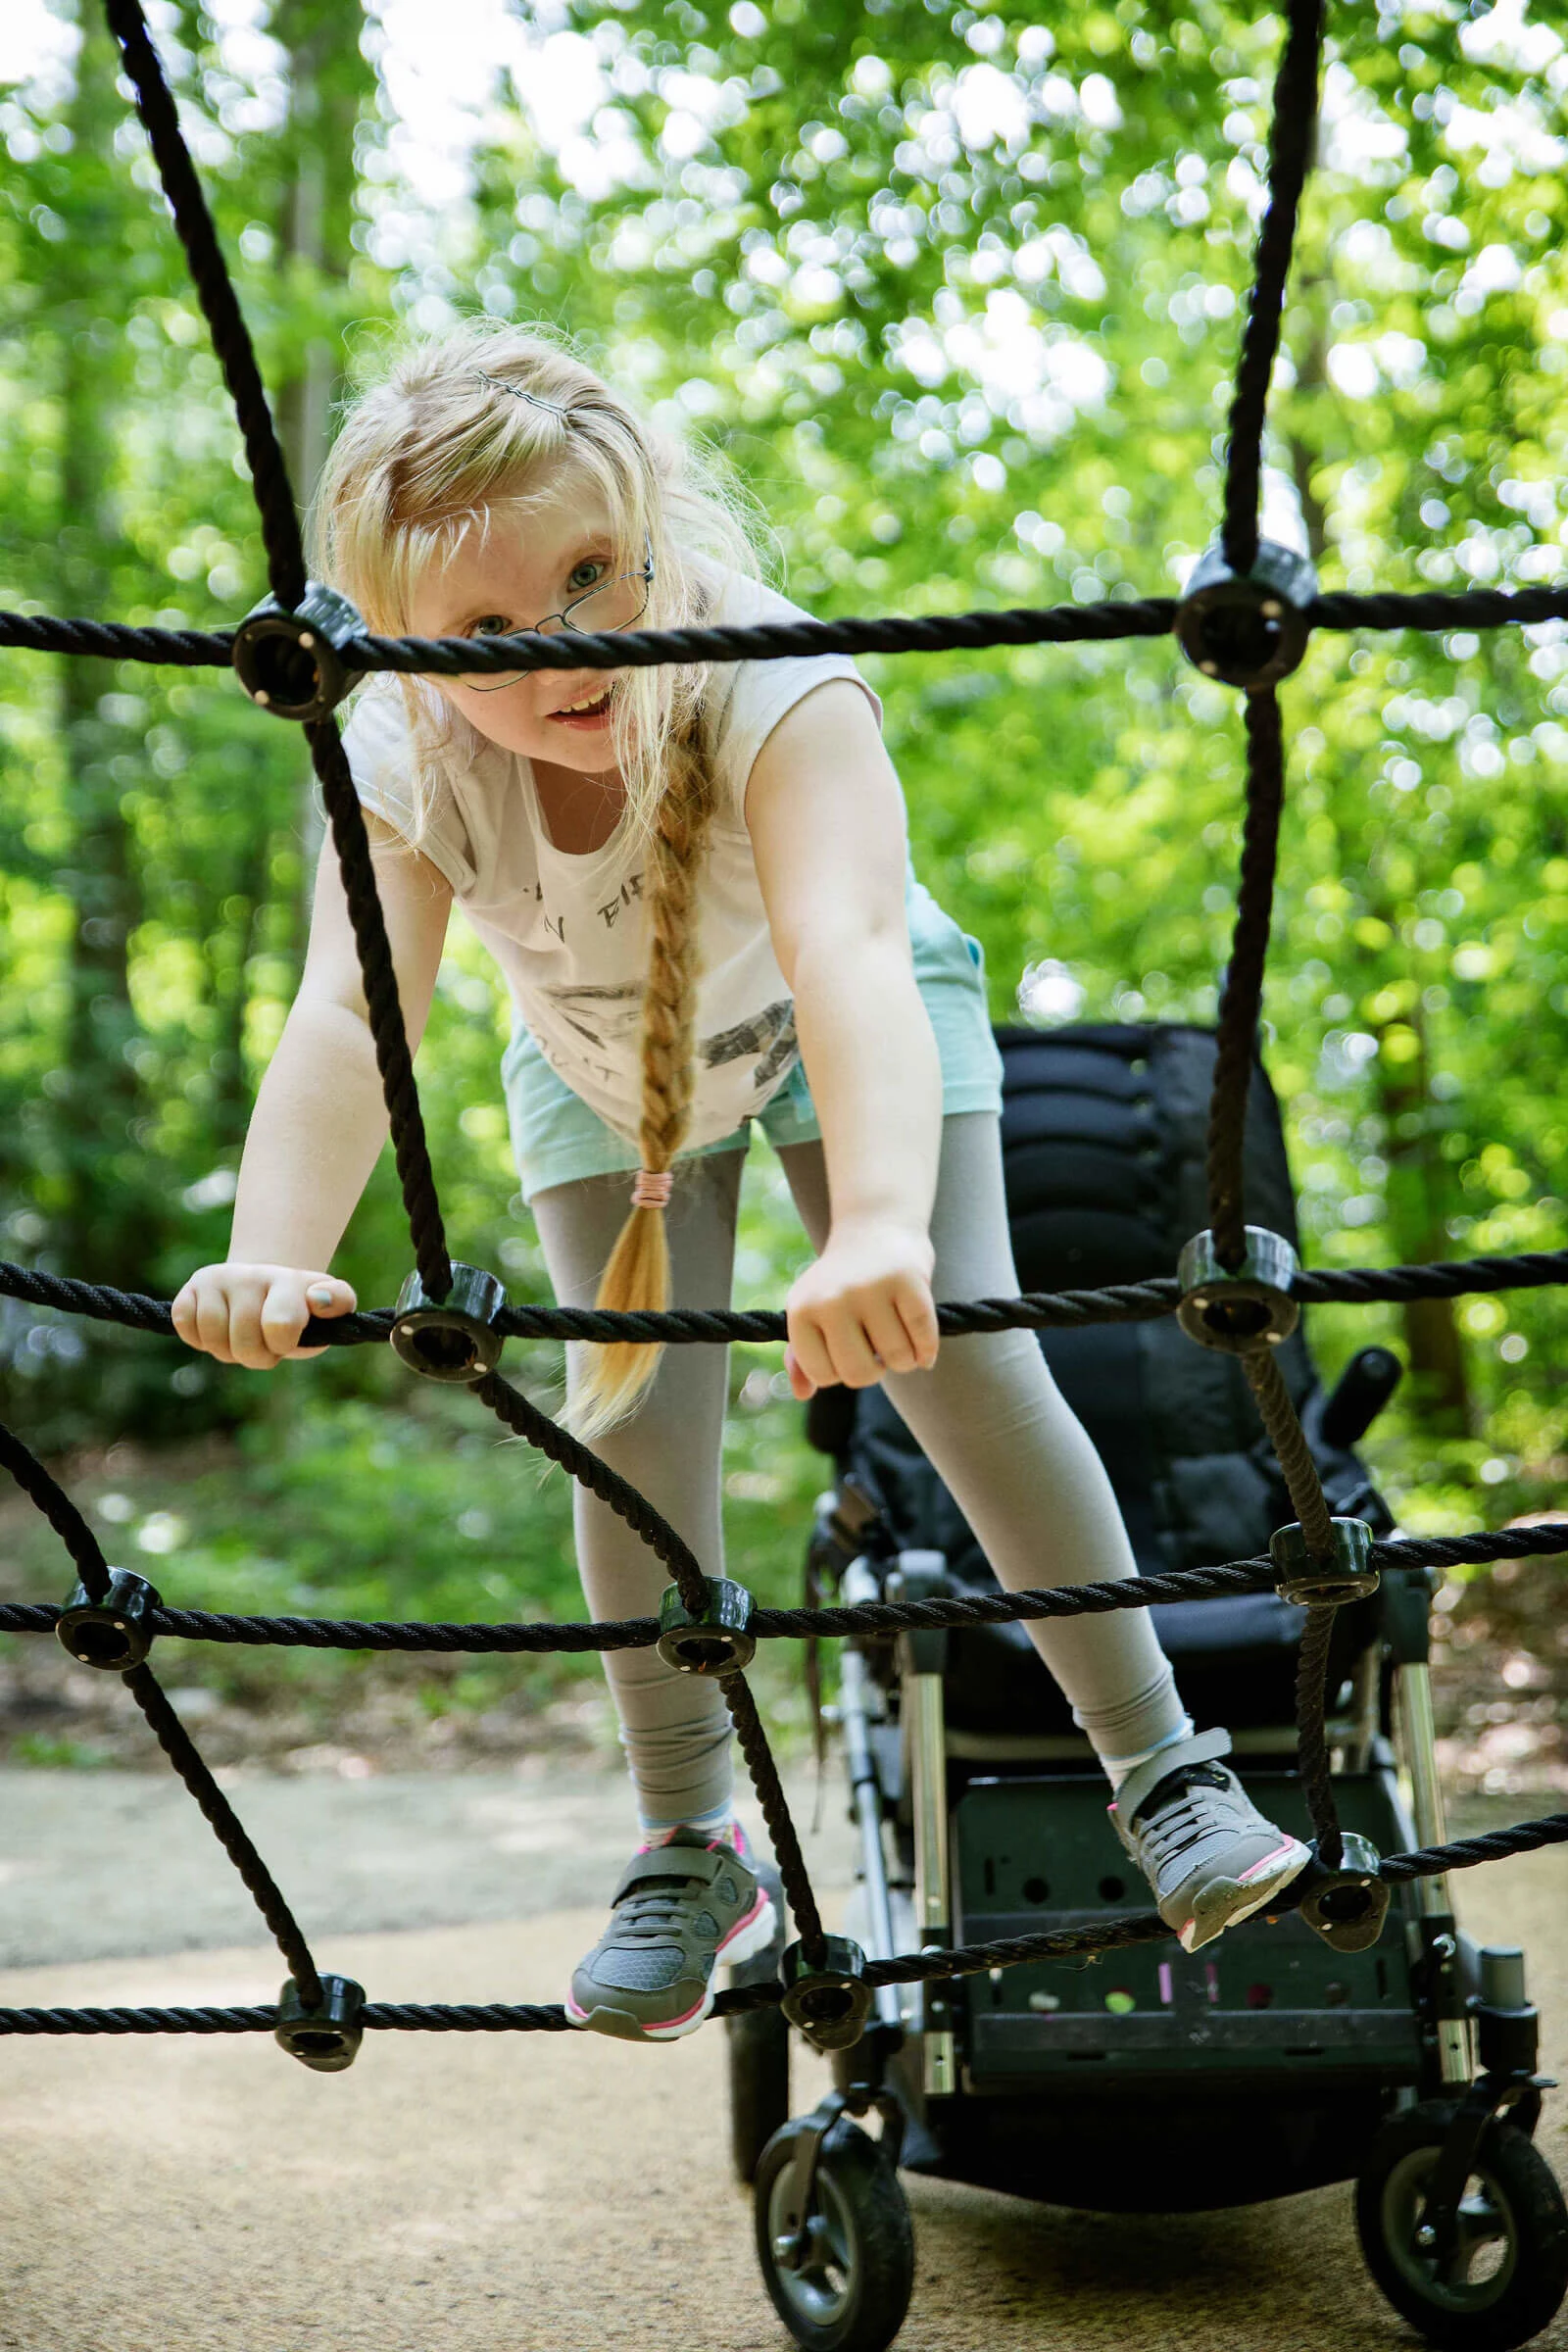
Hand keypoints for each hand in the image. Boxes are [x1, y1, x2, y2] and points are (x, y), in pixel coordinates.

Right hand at [170, 1263, 357, 1370]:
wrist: (268, 1286)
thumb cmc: (302, 1308)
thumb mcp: (331, 1306)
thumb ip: (339, 1301)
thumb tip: (318, 1299)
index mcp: (288, 1281)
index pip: (280, 1324)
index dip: (281, 1345)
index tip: (286, 1340)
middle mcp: (250, 1275)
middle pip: (243, 1343)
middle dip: (255, 1356)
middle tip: (264, 1345)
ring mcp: (218, 1279)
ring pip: (212, 1337)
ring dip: (226, 1351)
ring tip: (241, 1339)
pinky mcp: (191, 1287)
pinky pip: (185, 1325)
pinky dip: (199, 1340)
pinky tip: (218, 1331)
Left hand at [783, 1221, 938, 1400]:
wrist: (874, 1227)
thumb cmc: (840, 1281)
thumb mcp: (810, 1311)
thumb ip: (801, 1356)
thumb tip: (801, 1393)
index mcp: (801, 1310)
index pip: (823, 1375)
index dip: (841, 1371)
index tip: (849, 1351)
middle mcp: (832, 1298)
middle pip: (859, 1373)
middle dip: (874, 1371)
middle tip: (877, 1350)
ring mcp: (870, 1288)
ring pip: (897, 1358)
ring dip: (905, 1359)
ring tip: (898, 1337)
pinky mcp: (908, 1280)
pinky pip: (924, 1338)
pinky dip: (927, 1350)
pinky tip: (923, 1347)